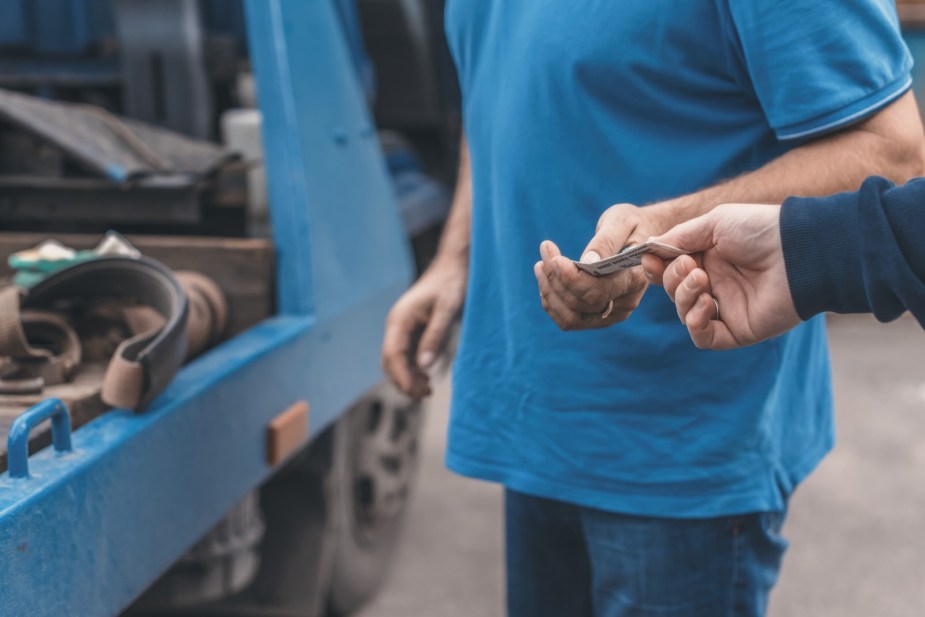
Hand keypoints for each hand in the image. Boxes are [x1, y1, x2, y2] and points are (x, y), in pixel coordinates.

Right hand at [381, 258, 466, 398]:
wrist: (454, 266)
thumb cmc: (451, 283)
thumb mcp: (447, 309)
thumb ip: (436, 336)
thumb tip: (424, 365)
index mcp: (400, 319)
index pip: (392, 355)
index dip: (402, 377)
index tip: (416, 392)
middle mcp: (396, 325)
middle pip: (390, 361)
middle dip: (403, 381)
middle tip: (424, 395)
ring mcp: (403, 328)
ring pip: (396, 360)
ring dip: (408, 377)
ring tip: (427, 391)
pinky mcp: (412, 330)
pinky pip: (406, 355)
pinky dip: (413, 369)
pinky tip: (426, 377)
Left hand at [535, 203, 665, 329]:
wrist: (642, 242)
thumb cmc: (632, 226)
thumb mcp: (622, 222)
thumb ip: (606, 242)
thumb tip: (587, 262)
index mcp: (635, 279)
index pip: (598, 291)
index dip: (572, 278)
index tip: (555, 258)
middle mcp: (625, 303)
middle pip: (579, 303)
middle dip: (555, 278)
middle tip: (546, 248)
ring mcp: (612, 314)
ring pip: (570, 317)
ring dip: (549, 292)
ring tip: (541, 264)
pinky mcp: (599, 318)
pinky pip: (568, 319)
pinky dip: (552, 302)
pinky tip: (546, 279)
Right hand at [641, 204, 800, 349]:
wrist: (799, 251)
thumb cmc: (760, 230)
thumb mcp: (714, 224)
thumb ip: (679, 238)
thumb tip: (649, 246)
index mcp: (709, 260)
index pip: (670, 271)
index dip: (656, 268)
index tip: (649, 259)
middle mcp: (716, 285)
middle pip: (673, 292)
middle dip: (673, 279)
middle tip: (691, 266)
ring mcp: (726, 309)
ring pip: (684, 314)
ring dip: (684, 297)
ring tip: (702, 280)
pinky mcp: (737, 331)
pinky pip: (703, 337)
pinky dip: (695, 322)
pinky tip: (707, 303)